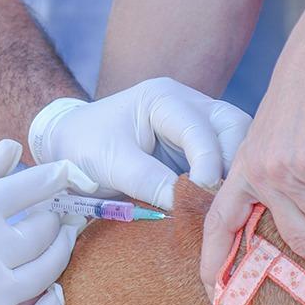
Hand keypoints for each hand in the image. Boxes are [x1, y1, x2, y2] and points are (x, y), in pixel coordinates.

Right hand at [0, 140, 95, 304]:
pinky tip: (54, 289)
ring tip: (60, 236)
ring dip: (61, 251)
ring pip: (47, 272)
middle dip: (56, 214)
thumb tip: (15, 148)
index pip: (24, 190)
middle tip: (58, 207)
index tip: (66, 171)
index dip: (53, 177)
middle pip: (42, 231)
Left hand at [28, 77, 251, 209]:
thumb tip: (184, 204)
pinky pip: (225, 161)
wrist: (68, 147)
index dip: (208, 162)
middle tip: (228, 199)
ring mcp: (196, 125)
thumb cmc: (83, 147)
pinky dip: (227, 181)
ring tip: (231, 205)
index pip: (199, 128)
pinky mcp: (197, 149)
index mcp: (163, 98)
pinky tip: (225, 205)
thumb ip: (147, 181)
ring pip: (236, 142)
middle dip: (235, 162)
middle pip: (233, 126)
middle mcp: (188, 105)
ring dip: (236, 173)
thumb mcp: (110, 164)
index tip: (206, 192)